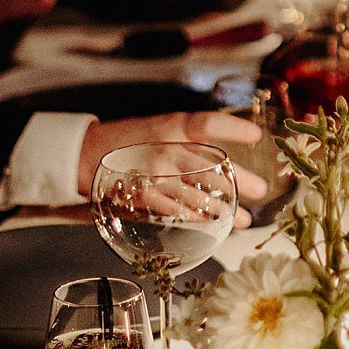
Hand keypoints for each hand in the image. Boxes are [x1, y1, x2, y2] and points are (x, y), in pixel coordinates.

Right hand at [76, 111, 266, 219]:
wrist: (87, 154)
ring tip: (244, 219)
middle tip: (260, 190)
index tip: (256, 136)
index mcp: (172, 125)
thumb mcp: (160, 128)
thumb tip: (224, 159)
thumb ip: (188, 140)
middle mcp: (166, 146)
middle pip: (212, 164)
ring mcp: (154, 172)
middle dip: (241, 181)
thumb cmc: (131, 140)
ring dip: (224, 208)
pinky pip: (174, 210)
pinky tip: (210, 224)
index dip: (234, 129)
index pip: (208, 123)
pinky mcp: (142, 195)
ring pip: (198, 192)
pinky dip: (195, 219)